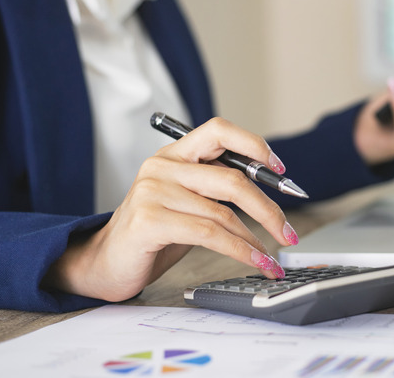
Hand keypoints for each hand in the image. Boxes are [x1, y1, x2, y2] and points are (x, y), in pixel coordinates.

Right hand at [43, 117, 298, 301]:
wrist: (105, 263)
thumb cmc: (154, 233)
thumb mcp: (188, 202)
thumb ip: (217, 189)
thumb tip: (269, 193)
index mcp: (174, 155)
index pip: (218, 130)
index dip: (253, 145)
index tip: (280, 169)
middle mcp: (162, 167)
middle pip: (232, 178)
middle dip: (269, 208)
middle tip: (288, 232)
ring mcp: (153, 192)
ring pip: (223, 213)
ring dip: (257, 239)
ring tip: (272, 257)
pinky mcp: (149, 221)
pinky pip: (210, 234)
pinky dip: (240, 250)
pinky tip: (256, 260)